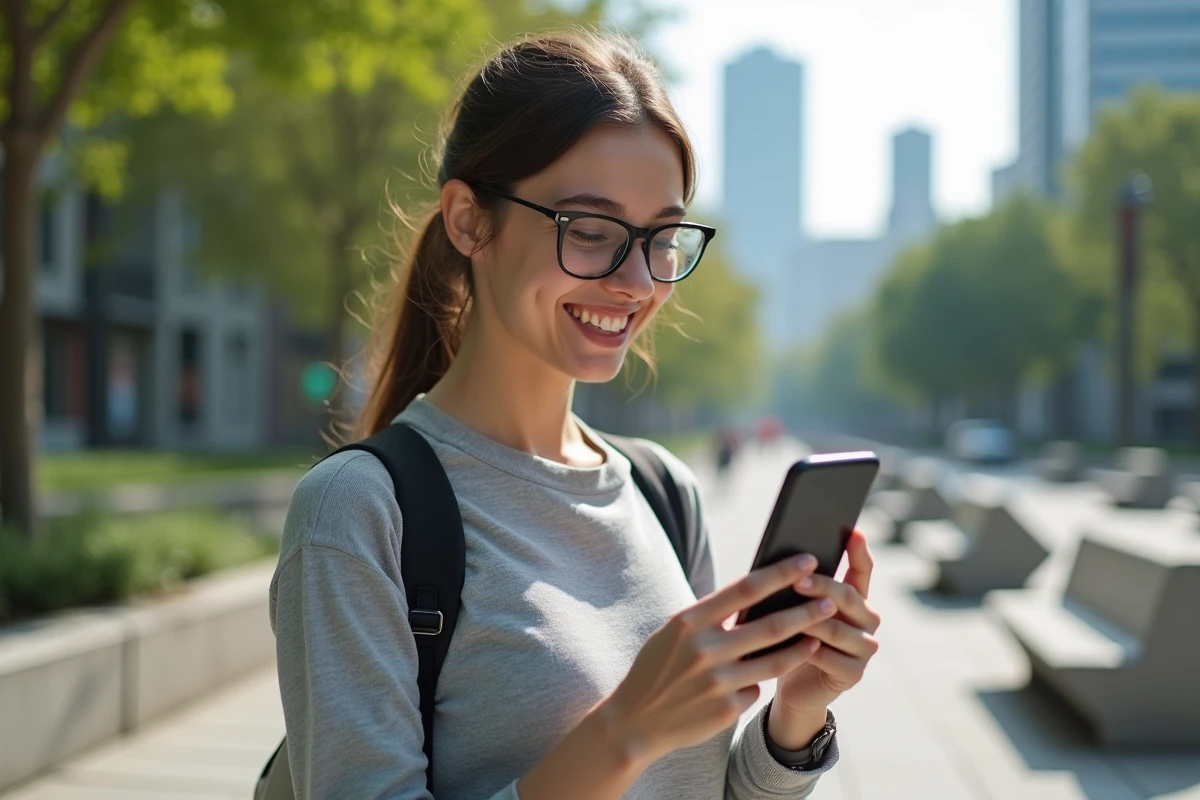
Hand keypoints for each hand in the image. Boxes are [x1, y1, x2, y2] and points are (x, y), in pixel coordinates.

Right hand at [599, 552, 837, 765]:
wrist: (634, 721)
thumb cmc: (658, 668)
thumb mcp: (675, 633)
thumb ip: (710, 616)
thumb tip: (755, 596)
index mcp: (689, 621)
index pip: (745, 589)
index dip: (780, 574)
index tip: (807, 561)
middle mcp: (704, 649)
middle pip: (771, 625)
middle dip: (807, 612)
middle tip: (833, 601)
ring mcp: (717, 681)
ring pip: (775, 661)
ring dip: (803, 646)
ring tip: (820, 636)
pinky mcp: (726, 709)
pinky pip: (755, 689)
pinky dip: (758, 682)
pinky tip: (756, 679)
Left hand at [774, 530, 880, 723]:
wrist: (793, 686)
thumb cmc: (791, 639)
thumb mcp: (795, 609)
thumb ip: (801, 589)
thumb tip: (785, 562)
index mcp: (854, 599)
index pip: (862, 570)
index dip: (860, 551)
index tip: (853, 531)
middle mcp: (867, 620)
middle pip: (847, 597)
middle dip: (821, 586)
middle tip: (797, 580)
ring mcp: (864, 648)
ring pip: (837, 628)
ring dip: (810, 622)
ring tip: (786, 615)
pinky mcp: (854, 673)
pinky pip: (829, 657)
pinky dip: (806, 651)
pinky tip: (789, 647)